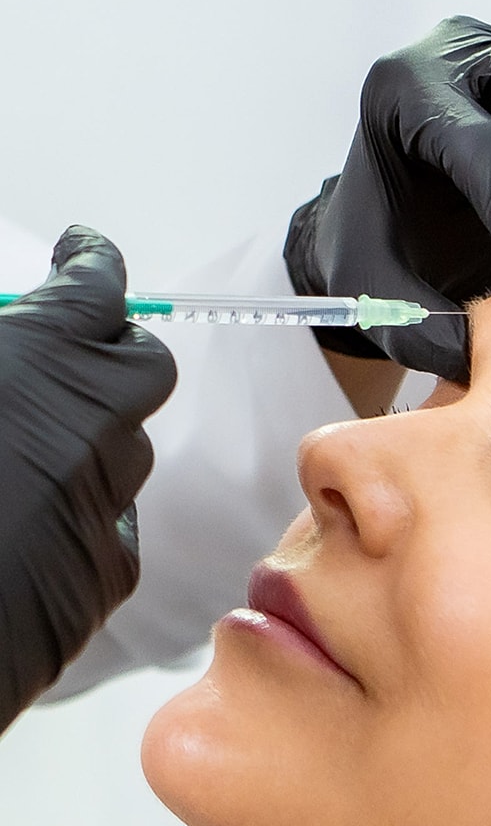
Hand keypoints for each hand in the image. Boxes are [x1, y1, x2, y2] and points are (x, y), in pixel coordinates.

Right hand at [0, 227, 176, 730]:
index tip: (81, 252)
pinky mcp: (106, 573)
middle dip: (112, 348)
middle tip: (68, 351)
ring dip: (92, 436)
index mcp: (41, 363)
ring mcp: (104, 503)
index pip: (96, 288)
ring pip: (126, 449)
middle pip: (140, 364)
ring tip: (25, 447)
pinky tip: (26, 523)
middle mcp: (89, 428)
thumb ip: (1, 347)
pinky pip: (111, 523)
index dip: (89, 262)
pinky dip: (81, 511)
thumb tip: (13, 335)